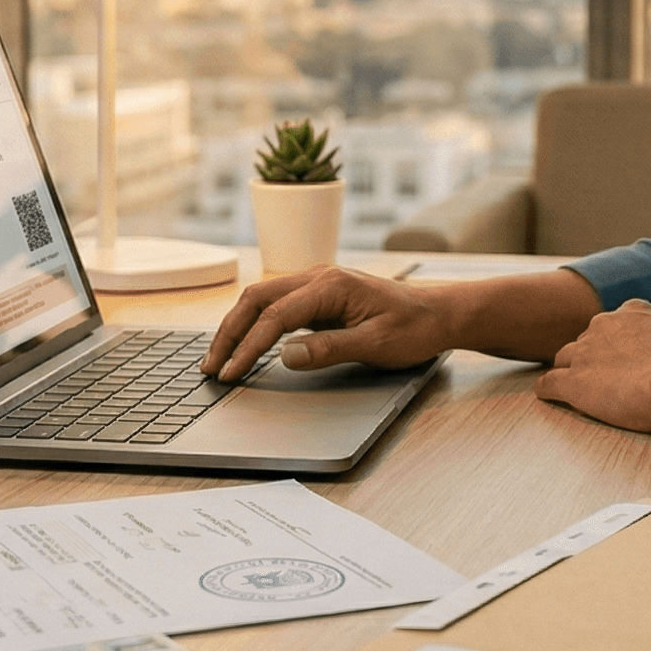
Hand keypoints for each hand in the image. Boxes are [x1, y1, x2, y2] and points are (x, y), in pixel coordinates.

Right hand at [200, 265, 454, 380]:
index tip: (232, 373)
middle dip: (230, 333)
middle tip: (211, 367)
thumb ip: (329, 349)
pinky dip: (254, 324)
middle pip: (257, 300)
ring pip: (262, 300)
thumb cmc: (414, 329)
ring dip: (238, 327)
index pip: (275, 317)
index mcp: (330, 285)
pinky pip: (277, 306)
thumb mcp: (376, 344)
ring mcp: (317, 283)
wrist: (439, 315)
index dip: (248, 347)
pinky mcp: (319, 296)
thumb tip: (284, 355)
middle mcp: (318, 276)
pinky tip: (245, 344)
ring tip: (219, 358)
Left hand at [533, 299, 650, 456]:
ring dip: (568, 372)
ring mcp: (584, 352)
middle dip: (591, 358)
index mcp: (631, 311)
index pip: (612, 324)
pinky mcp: (571, 381)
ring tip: (576, 389)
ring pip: (563, 359)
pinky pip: (548, 383)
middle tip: (604, 379)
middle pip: (585, 340)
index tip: (623, 360)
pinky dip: (548, 391)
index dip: (614, 344)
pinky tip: (550, 398)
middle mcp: (602, 325)